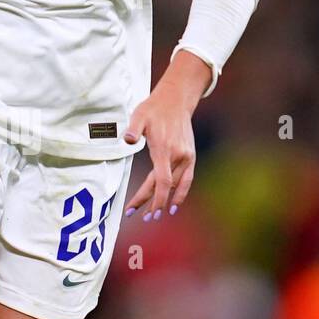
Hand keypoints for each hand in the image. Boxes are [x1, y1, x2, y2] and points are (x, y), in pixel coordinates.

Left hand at [122, 52, 210, 220]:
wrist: (176, 100)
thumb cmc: (153, 109)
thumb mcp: (139, 115)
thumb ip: (133, 129)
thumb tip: (127, 140)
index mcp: (164, 149)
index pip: (161, 182)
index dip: (152, 199)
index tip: (141, 210)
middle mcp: (179, 155)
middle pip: (166, 187)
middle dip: (153, 203)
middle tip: (142, 217)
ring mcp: (187, 156)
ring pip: (177, 185)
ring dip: (167, 201)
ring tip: (156, 215)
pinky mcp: (190, 156)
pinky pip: (187, 179)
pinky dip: (181, 192)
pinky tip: (174, 204)